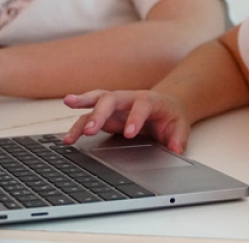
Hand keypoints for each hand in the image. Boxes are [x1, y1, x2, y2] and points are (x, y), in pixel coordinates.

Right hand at [62, 90, 190, 153]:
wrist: (166, 106)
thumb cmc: (171, 117)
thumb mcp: (180, 127)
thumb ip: (178, 138)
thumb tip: (176, 150)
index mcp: (150, 101)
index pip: (141, 105)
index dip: (135, 118)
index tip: (129, 133)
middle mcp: (129, 99)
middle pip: (112, 98)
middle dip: (100, 112)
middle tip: (91, 129)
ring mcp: (115, 105)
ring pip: (97, 100)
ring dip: (82, 103)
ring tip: (68, 103)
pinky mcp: (106, 114)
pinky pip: (89, 115)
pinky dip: (78, 123)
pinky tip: (67, 135)